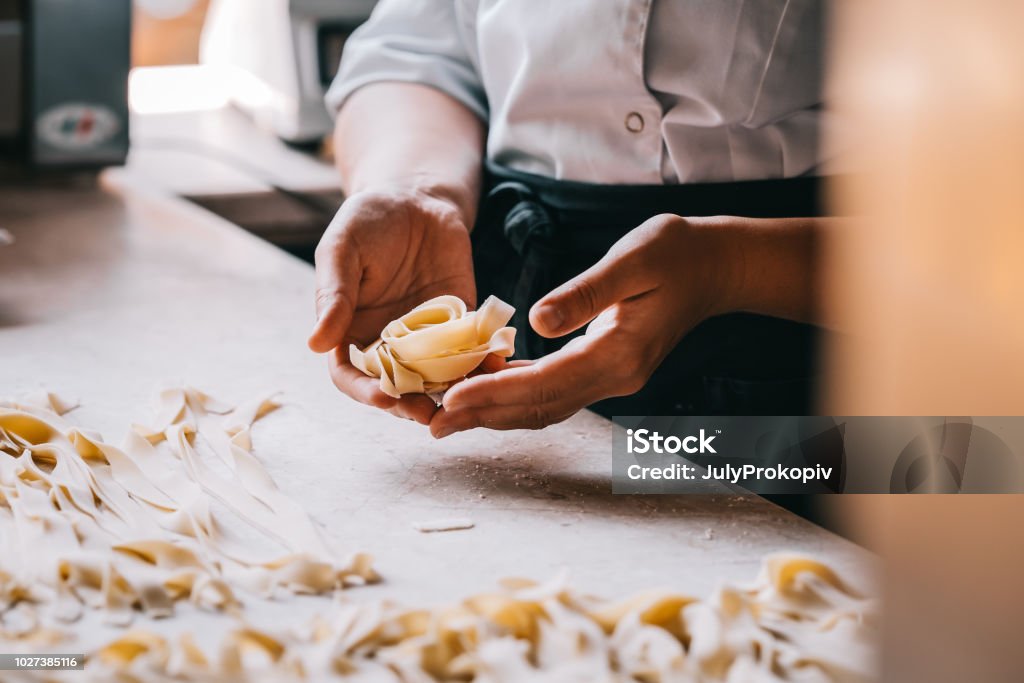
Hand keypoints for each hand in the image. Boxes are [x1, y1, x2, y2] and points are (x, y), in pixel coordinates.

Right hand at [308, 188, 475, 424]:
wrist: (417, 197)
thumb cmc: (368, 220)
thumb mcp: (342, 250)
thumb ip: (333, 295)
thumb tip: (315, 343)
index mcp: (352, 331)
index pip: (352, 377)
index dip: (365, 393)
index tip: (384, 399)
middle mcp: (390, 342)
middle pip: (397, 388)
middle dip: (411, 405)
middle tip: (428, 413)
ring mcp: (428, 336)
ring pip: (437, 378)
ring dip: (450, 392)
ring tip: (465, 399)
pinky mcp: (462, 322)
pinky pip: (472, 349)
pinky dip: (483, 361)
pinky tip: (495, 364)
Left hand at [429, 214, 735, 436]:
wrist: (715, 267)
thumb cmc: (676, 253)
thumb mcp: (632, 259)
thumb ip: (585, 292)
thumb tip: (536, 321)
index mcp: (620, 352)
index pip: (546, 382)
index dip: (496, 391)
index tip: (452, 399)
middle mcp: (616, 376)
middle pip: (540, 407)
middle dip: (485, 416)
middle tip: (433, 423)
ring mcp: (613, 378)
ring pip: (545, 407)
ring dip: (496, 414)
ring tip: (448, 416)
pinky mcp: (606, 369)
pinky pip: (554, 392)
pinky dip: (517, 395)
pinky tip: (487, 389)